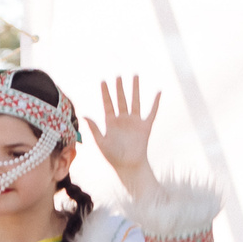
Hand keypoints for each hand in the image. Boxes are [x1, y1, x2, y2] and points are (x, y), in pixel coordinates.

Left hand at [85, 77, 160, 193]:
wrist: (128, 166)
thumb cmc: (113, 156)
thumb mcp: (100, 142)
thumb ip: (94, 128)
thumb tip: (84, 115)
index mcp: (110, 122)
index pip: (107, 104)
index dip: (105, 93)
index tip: (103, 81)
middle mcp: (122, 119)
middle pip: (121, 99)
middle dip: (119, 87)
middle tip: (118, 75)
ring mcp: (134, 121)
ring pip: (135, 101)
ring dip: (135, 89)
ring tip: (135, 76)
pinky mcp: (146, 126)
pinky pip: (152, 112)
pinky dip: (155, 102)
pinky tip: (158, 92)